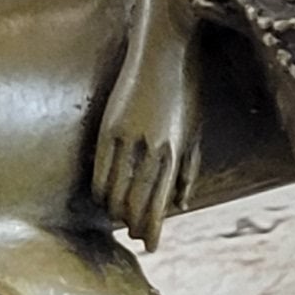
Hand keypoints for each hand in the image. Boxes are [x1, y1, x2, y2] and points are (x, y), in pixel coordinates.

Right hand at [93, 23, 202, 249]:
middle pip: (135, 201)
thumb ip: (188, 170)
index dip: (152, 228)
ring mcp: (127, 138)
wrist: (166, 50)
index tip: (149, 245)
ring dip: (115, 209)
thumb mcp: (195, 131)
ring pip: (114, 188)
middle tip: (134, 236)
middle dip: (134, 223)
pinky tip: (101, 196)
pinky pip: (99, 168)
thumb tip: (181, 205)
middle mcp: (150, 150)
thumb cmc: (187, 90)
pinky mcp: (109, 125)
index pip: (159, 204)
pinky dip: (100, 187)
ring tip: (118, 219)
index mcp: (174, 153)